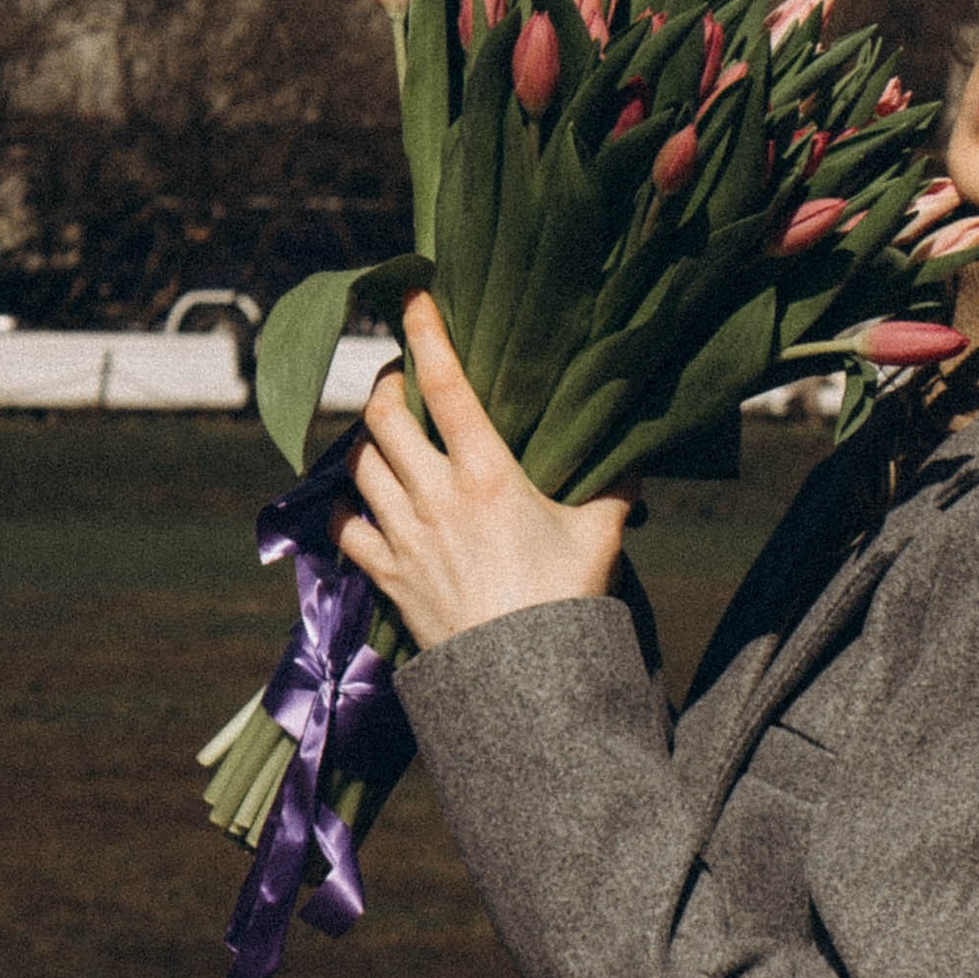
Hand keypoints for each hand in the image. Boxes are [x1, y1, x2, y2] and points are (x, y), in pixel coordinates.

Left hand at [333, 294, 637, 652]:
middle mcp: (435, 495)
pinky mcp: (385, 574)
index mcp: (488, 473)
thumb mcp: (600, 537)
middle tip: (400, 380)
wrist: (520, 681)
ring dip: (366, 442)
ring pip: (358, 465)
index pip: (447, 385)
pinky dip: (347, 508)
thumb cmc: (565, 603)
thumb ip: (614, 490)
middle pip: (383, 417)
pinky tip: (360, 503)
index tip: (411, 296)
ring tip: (383, 435)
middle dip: (385, 387)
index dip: (425, 333)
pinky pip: (345, 527)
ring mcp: (403, 535)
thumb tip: (632, 460)